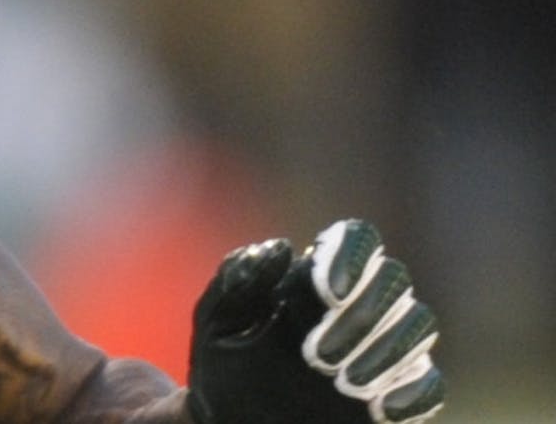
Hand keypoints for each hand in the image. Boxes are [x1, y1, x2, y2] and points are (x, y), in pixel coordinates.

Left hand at [188, 219, 443, 422]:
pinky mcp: (397, 392)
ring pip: (418, 325)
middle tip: (316, 357)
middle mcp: (356, 306)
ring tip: (343, 384)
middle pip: (393, 279)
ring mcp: (382, 348)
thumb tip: (279, 248)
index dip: (352, 254)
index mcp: (314, 279)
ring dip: (387, 352)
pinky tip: (379, 408)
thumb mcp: (216, 323)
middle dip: (363, 315)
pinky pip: (429, 384)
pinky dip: (412, 392)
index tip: (328, 291)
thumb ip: (238, 281)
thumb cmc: (225, 368)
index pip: (356, 238)